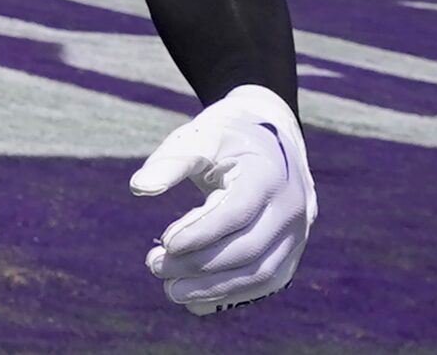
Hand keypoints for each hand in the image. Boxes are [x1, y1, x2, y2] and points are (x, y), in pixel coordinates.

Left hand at [131, 85, 315, 313]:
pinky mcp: (292, 252)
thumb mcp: (198, 137)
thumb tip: (139, 188)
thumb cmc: (226, 136)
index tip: (165, 242)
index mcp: (269, 174)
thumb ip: (170, 161)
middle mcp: (292, 208)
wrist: (271, 137)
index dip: (201, 232)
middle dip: (199, 264)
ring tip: (169, 290)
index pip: (237, 213)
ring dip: (214, 288)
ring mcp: (297, 234)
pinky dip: (232, 295)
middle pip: (248, 249)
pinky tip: (194, 301)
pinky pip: (267, 283)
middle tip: (153, 265)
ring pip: (261, 274)